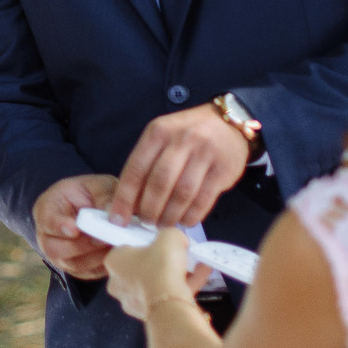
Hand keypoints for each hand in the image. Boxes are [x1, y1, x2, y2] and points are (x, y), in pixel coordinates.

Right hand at [31, 173, 121, 279]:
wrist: (91, 208)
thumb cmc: (91, 193)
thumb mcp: (96, 185)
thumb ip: (103, 195)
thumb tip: (113, 216)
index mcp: (46, 210)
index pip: (47, 221)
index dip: (60, 226)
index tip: (75, 229)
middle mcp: (47, 237)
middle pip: (55, 249)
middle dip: (81, 245)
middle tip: (103, 238)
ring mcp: (60, 257)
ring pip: (74, 264)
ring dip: (96, 256)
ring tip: (115, 245)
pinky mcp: (78, 270)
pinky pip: (89, 273)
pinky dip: (104, 265)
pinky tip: (117, 254)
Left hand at [104, 228, 213, 325]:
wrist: (168, 303)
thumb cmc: (160, 266)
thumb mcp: (169, 237)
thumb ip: (172, 234)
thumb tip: (177, 239)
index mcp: (114, 261)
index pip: (127, 248)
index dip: (146, 244)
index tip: (162, 243)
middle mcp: (118, 284)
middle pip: (143, 267)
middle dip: (164, 262)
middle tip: (182, 253)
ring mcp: (133, 302)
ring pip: (158, 283)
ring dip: (180, 273)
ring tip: (199, 262)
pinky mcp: (150, 315)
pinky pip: (168, 296)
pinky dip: (185, 285)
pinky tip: (204, 272)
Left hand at [111, 104, 250, 227]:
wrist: (228, 123)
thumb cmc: (188, 135)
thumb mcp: (163, 138)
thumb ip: (146, 164)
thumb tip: (129, 203)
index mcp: (158, 132)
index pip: (136, 169)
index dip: (125, 198)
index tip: (118, 219)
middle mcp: (181, 140)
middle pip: (159, 183)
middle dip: (149, 209)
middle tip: (146, 223)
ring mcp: (204, 154)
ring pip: (182, 194)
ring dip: (170, 215)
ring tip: (163, 224)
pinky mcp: (224, 169)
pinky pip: (203, 200)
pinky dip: (191, 215)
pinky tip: (184, 220)